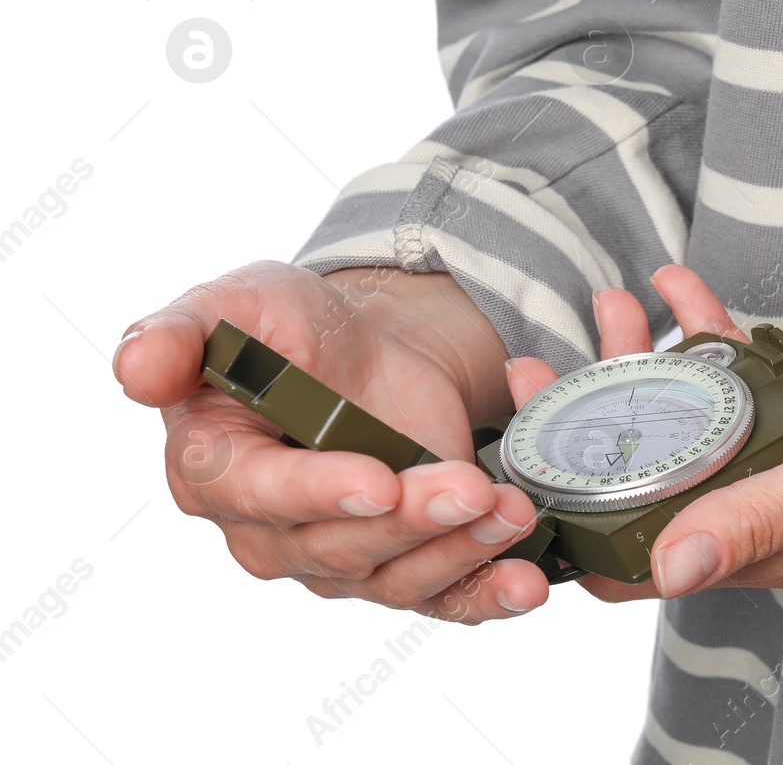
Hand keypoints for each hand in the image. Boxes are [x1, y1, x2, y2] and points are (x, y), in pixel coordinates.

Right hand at [114, 261, 546, 622]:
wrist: (363, 345)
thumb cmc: (288, 329)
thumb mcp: (236, 305)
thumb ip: (181, 332)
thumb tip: (136, 369)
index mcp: (215, 470)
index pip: (259, 497)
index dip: (318, 493)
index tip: (378, 481)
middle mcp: (272, 532)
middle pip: (340, 547)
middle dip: (412, 520)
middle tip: (472, 487)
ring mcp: (341, 557)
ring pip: (396, 577)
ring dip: (461, 550)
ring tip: (513, 509)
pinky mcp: (403, 564)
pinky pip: (440, 598)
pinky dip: (485, 595)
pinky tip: (525, 584)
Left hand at [510, 267, 782, 603]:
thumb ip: (762, 518)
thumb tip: (660, 567)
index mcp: (773, 549)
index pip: (639, 556)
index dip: (570, 514)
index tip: (518, 455)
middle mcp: (774, 521)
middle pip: (651, 481)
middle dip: (588, 421)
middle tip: (543, 355)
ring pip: (694, 431)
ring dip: (643, 369)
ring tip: (610, 303)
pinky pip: (752, 393)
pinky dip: (714, 345)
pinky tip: (688, 296)